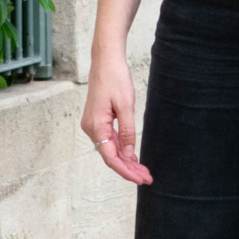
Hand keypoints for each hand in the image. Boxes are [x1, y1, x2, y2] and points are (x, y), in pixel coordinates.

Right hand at [80, 52, 152, 185]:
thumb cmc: (115, 78)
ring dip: (126, 161)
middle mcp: (91, 128)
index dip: (126, 171)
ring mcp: (93, 124)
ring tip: (143, 171)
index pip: (111, 157)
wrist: (106, 60)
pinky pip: (109, 139)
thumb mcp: (126, 105)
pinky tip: (132, 157)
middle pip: (110, 156)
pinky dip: (121, 149)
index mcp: (96, 126)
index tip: (141, 178)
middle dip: (128, 169)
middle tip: (147, 178)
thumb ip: (127, 132)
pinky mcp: (97, 120)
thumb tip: (128, 154)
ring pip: (110, 149)